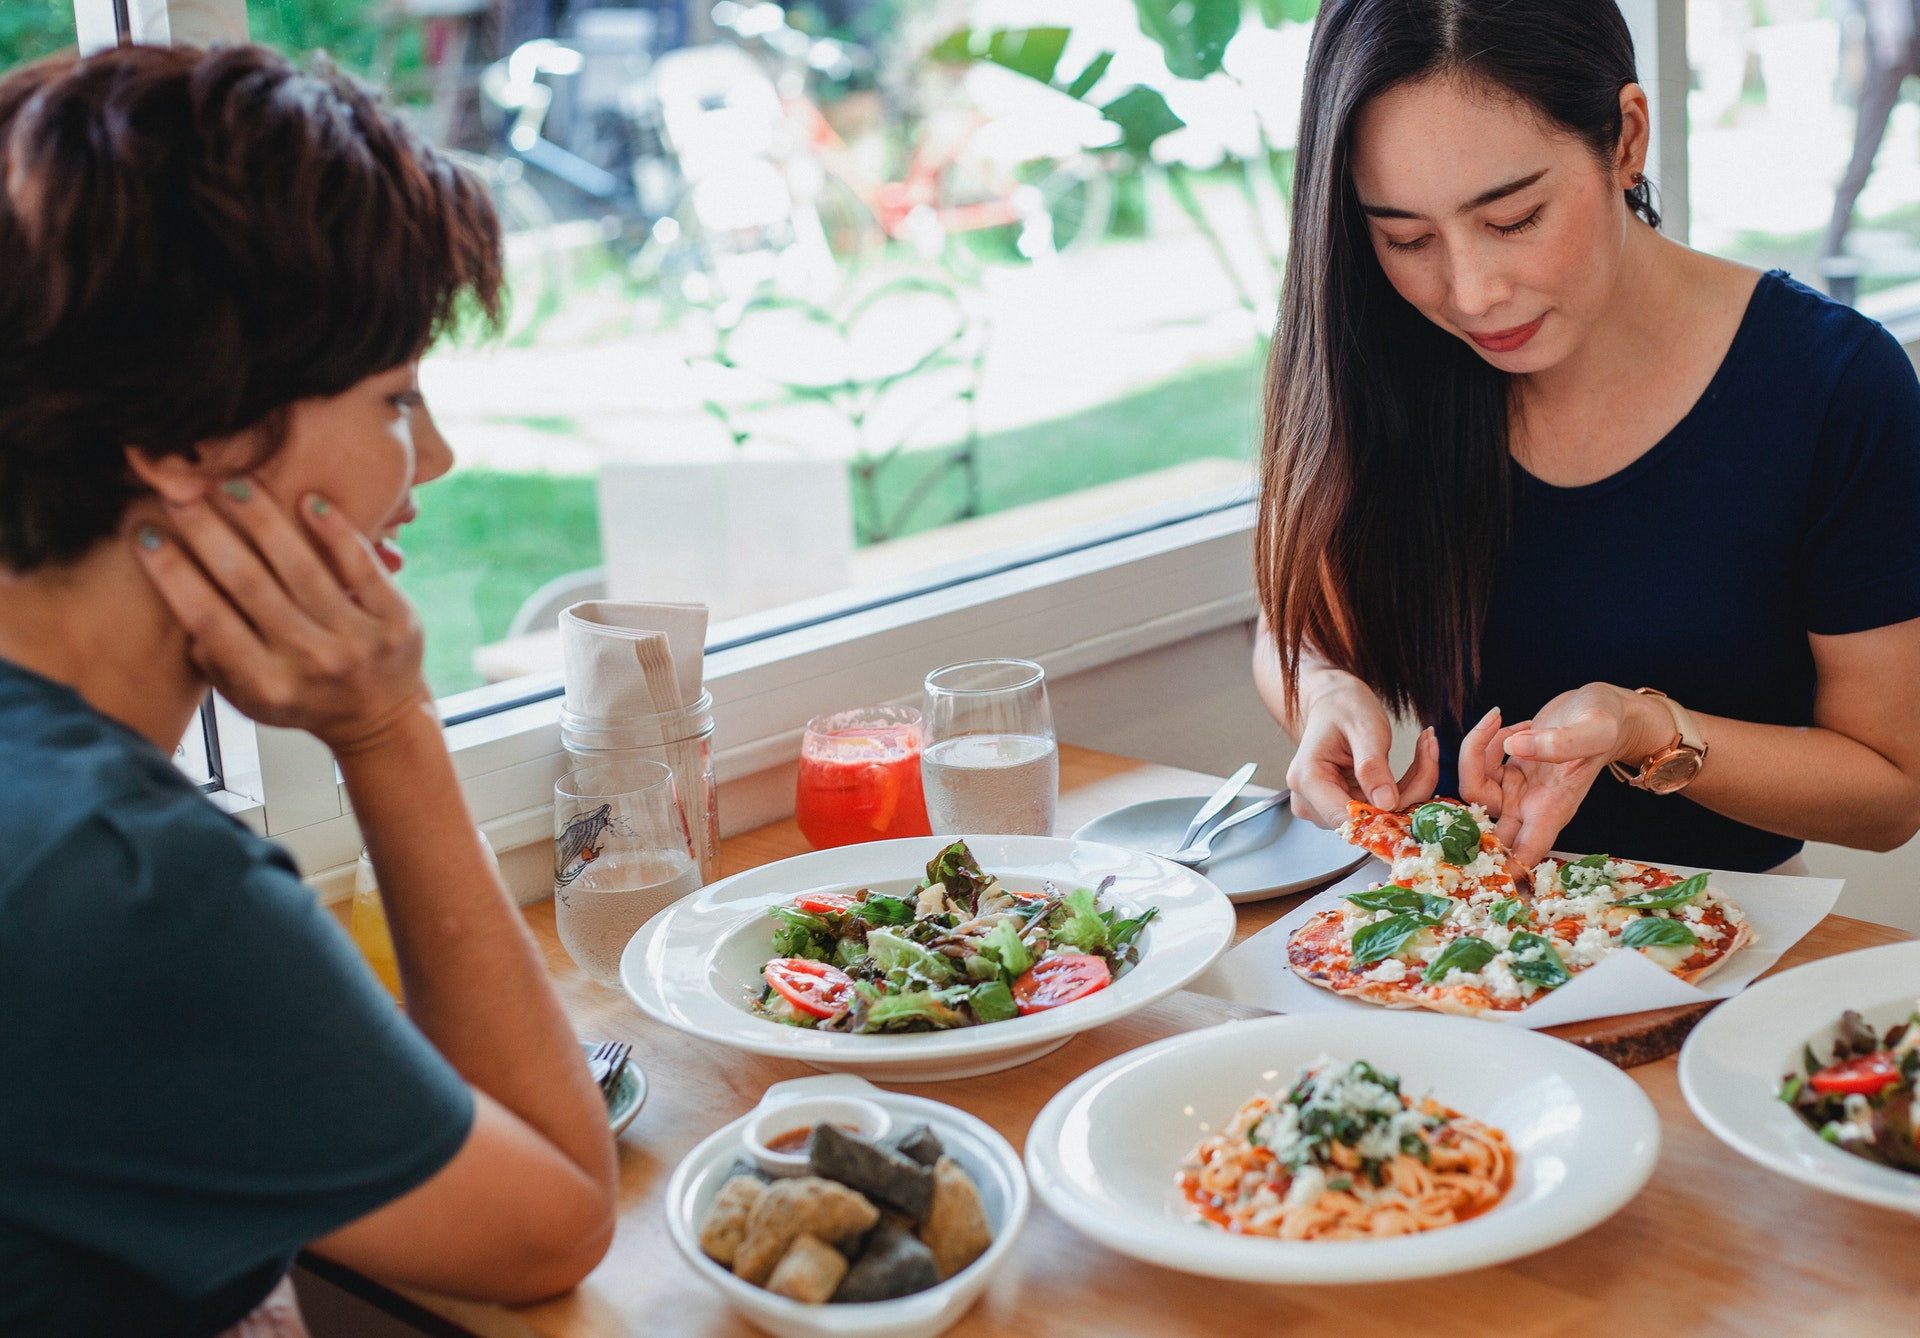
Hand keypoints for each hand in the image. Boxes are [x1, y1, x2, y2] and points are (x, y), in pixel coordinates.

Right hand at [131, 480, 429, 755]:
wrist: (383, 719)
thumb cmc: (305, 700)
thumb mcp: (249, 698)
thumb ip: (213, 660)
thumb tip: (177, 598)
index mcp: (268, 685)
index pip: (209, 621)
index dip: (173, 574)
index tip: (145, 533)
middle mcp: (312, 663)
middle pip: (249, 585)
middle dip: (209, 533)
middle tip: (179, 493)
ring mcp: (358, 641)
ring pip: (301, 568)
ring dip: (262, 520)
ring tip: (232, 484)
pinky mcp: (397, 620)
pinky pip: (361, 566)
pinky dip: (334, 530)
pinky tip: (308, 500)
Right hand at [1286, 677, 1438, 826]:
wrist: (1333, 703)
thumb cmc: (1343, 707)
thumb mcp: (1364, 728)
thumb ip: (1373, 766)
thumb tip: (1387, 804)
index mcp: (1308, 780)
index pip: (1347, 817)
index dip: (1386, 813)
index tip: (1421, 783)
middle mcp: (1310, 802)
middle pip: (1368, 819)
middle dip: (1408, 793)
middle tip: (1431, 750)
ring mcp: (1325, 809)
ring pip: (1380, 817)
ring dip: (1411, 790)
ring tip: (1427, 748)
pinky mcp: (1344, 809)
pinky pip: (1382, 810)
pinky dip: (1405, 789)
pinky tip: (1419, 760)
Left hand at [1458, 685, 1666, 866]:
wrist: (1606, 710)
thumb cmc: (1609, 725)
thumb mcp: (1595, 730)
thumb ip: (1563, 742)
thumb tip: (1516, 747)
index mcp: (1553, 809)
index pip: (1525, 852)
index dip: (1503, 865)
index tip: (1479, 860)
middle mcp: (1531, 805)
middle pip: (1484, 827)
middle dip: (1465, 805)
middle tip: (1470, 760)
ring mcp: (1516, 788)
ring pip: (1473, 790)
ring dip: (1474, 752)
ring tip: (1499, 720)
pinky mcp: (1507, 768)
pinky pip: (1477, 764)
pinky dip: (1483, 740)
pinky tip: (1509, 722)